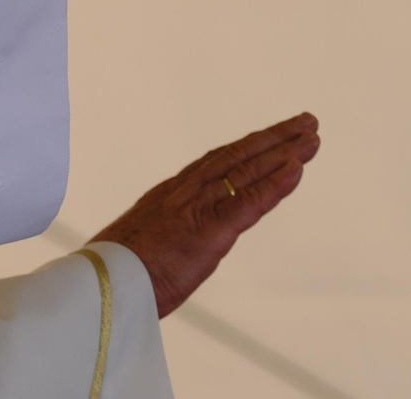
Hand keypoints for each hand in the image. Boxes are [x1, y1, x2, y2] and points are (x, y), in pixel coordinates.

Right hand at [90, 112, 319, 317]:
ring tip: (311, 137)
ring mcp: (198, 208)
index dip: (246, 148)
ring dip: (283, 151)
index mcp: (168, 196)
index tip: (270, 137)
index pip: (215, 163)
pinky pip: (249, 201)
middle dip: (273, 138)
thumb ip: (159, 237)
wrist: (100, 288)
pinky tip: (298, 168)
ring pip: (247, 170)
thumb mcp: (138, 246)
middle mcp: (185, 193)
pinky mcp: (210, 230)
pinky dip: (276, 183)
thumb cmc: (113, 276)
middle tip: (306, 122)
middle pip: (236, 156)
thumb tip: (163, 246)